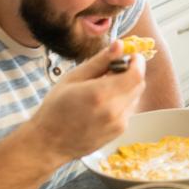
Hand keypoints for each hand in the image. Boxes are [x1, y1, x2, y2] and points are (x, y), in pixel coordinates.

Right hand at [26, 40, 146, 162]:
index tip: (130, 56)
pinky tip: (102, 104)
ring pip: (135, 97)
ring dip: (126, 88)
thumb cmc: (56, 108)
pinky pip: (128, 109)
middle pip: (139, 84)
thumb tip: (119, 45)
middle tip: (113, 70)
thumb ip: (99, 61)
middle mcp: (114, 110)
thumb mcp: (73, 78)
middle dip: (131, 73)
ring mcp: (118, 123)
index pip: (136, 74)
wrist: (49, 142)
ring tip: (103, 89)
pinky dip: (121, 101)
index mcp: (101, 93)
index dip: (138, 62)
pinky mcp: (119, 131)